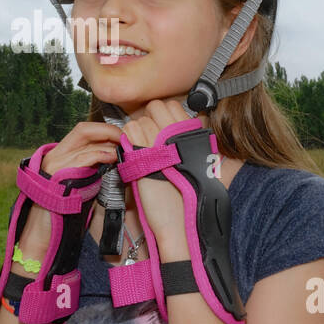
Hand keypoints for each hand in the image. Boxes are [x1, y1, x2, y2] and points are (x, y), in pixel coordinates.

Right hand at [18, 121, 123, 260]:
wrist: (44, 229)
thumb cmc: (64, 209)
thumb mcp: (80, 182)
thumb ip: (92, 167)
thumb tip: (114, 155)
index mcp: (59, 154)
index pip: (83, 131)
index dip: (104, 130)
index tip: (122, 136)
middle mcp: (55, 154)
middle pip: (84, 129)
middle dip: (108, 130)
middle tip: (126, 139)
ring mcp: (55, 162)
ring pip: (84, 140)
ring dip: (108, 143)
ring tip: (122, 150)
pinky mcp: (58, 174)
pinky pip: (82, 158)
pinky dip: (99, 155)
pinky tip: (111, 158)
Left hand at [120, 99, 210, 262]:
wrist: (180, 218)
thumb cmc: (188, 195)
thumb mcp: (196, 163)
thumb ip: (186, 141)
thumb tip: (178, 127)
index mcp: (192, 134)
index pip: (172, 106)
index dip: (163, 115)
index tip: (159, 127)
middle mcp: (175, 133)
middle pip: (155, 107)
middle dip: (149, 118)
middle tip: (147, 137)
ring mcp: (157, 140)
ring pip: (139, 120)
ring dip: (136, 131)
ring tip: (140, 149)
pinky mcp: (140, 152)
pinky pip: (128, 132)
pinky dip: (127, 140)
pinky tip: (133, 154)